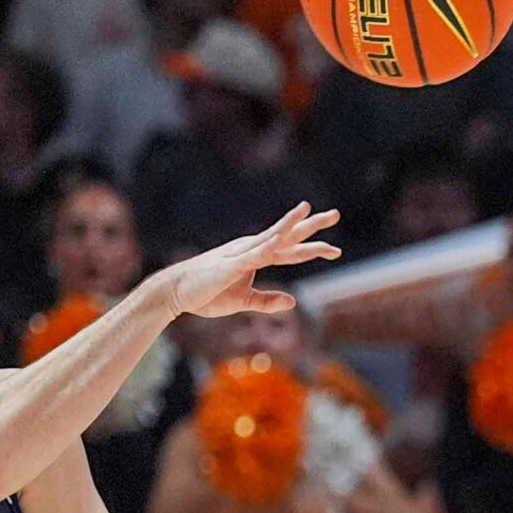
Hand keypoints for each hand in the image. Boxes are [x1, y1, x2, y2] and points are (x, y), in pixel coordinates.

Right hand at [165, 203, 342, 317]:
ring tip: (308, 211)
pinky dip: (266, 246)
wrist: (177, 292)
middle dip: (312, 225)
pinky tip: (280, 238)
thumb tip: (293, 302)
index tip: (335, 249)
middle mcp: (253, 249)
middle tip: (336, 214)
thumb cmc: (208, 294)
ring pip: (273, 237)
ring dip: (291, 225)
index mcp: (257, 257)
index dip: (313, 248)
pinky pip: (252, 254)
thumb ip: (268, 301)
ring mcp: (242, 254)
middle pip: (288, 235)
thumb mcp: (245, 301)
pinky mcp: (230, 264)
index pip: (291, 250)